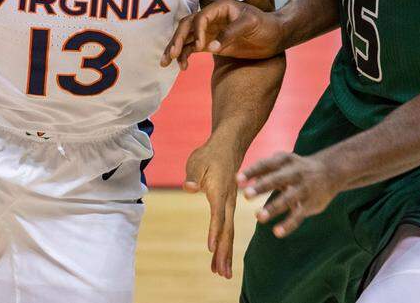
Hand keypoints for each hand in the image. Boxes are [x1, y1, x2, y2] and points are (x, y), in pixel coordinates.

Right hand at [160, 0, 284, 69]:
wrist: (275, 36)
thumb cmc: (266, 25)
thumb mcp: (251, 25)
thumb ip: (230, 34)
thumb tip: (210, 48)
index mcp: (220, 7)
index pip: (201, 18)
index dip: (197, 32)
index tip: (200, 47)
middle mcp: (211, 17)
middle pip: (187, 26)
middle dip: (177, 40)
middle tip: (171, 54)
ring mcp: (209, 31)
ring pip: (185, 38)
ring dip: (174, 49)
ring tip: (166, 62)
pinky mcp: (210, 43)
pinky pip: (191, 48)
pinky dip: (184, 56)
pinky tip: (182, 66)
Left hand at [183, 140, 243, 278]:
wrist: (228, 145)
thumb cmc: (210, 154)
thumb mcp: (197, 162)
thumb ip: (193, 176)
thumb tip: (189, 186)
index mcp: (219, 191)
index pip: (217, 215)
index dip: (213, 232)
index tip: (210, 248)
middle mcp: (228, 200)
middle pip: (227, 230)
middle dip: (223, 252)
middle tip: (221, 273)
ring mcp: (230, 203)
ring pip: (229, 231)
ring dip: (225, 252)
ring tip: (222, 272)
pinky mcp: (228, 205)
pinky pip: (227, 226)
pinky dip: (225, 242)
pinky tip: (221, 254)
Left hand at [237, 152, 338, 237]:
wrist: (330, 171)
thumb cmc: (296, 167)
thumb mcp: (282, 162)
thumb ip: (262, 170)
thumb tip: (238, 180)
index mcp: (284, 161)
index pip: (265, 165)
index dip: (251, 172)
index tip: (237, 179)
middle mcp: (295, 173)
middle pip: (277, 180)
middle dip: (262, 187)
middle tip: (246, 195)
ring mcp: (303, 189)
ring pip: (288, 199)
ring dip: (273, 208)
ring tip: (259, 217)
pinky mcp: (310, 204)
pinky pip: (298, 215)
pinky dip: (288, 224)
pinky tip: (277, 232)